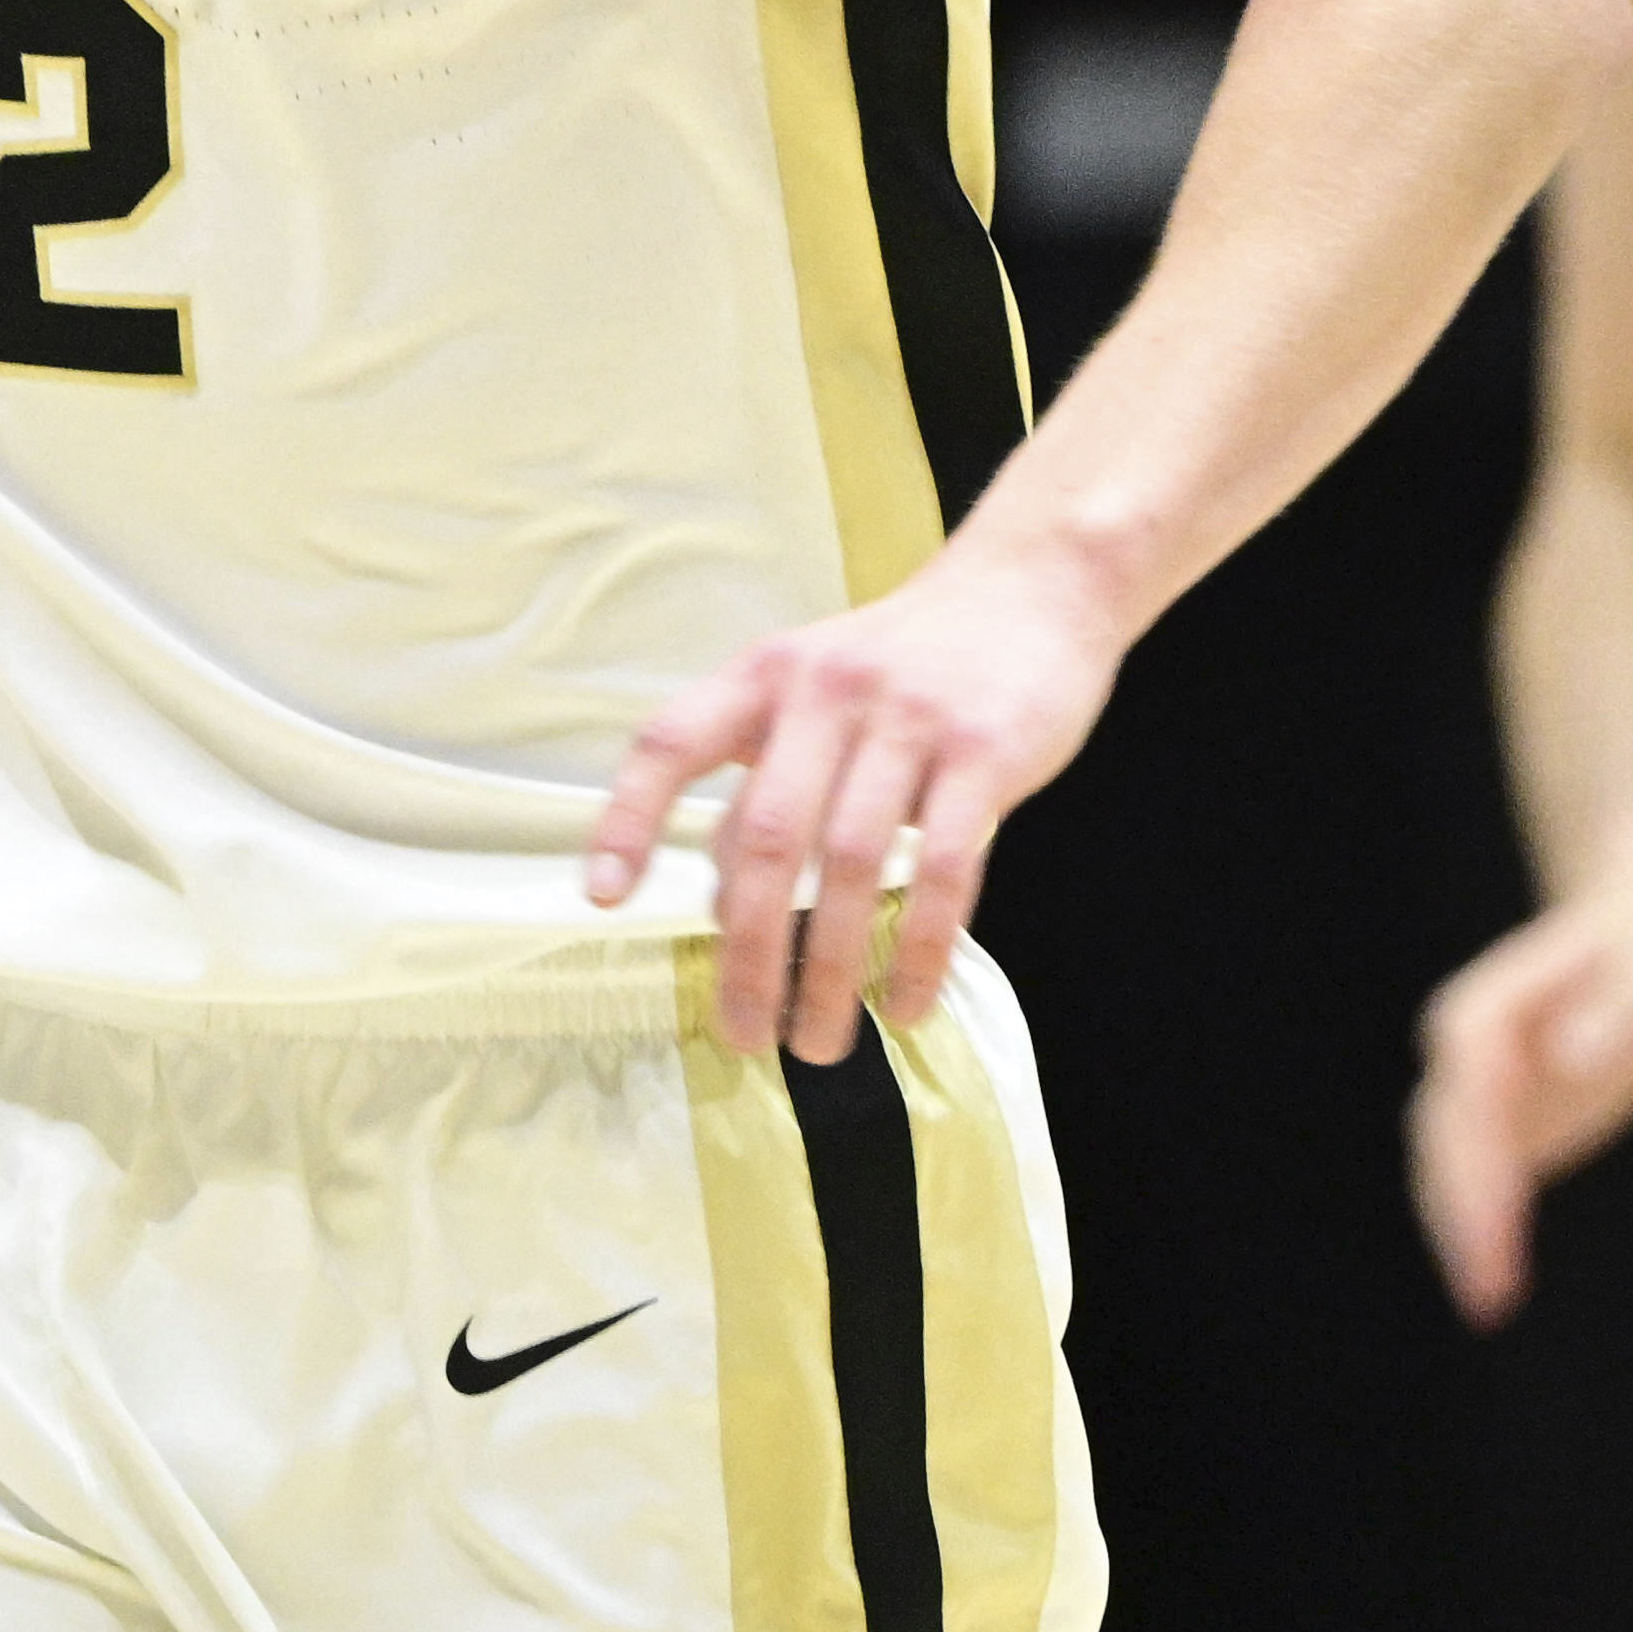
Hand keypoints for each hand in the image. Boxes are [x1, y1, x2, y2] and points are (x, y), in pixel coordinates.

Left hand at [584, 517, 1133, 1060]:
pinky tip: (906, 1004)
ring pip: (851, 866)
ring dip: (830, 971)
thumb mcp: (816, 689)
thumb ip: (766, 774)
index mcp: (766, 676)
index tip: (601, 897)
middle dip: (747, 951)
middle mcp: (826, 691)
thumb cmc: (905, 660)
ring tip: (820, 1044)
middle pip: (766, 838)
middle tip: (743, 1034)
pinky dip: (920, 949)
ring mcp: (908, 720)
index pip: (671, 741)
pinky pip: (947, 870)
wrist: (1031, 586)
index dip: (627, 817)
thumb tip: (719, 895)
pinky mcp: (984, 753)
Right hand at [1406, 828, 1632, 1324]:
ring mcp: (1480, 1085)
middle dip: (1460, 1210)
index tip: (1498, 1216)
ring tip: (1486, 1302)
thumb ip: (1617, 1014)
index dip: (1476, 1154)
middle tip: (1487, 1289)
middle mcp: (1469, 1046)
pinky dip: (1478, 1230)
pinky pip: (1475, 1180)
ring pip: (1443, 1164)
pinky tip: (1494, 1285)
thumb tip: (1573, 1060)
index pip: (1469, 1084)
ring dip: (1459, 1231)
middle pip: (1445, 1134)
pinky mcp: (1504, 1118)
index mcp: (1492, 1006)